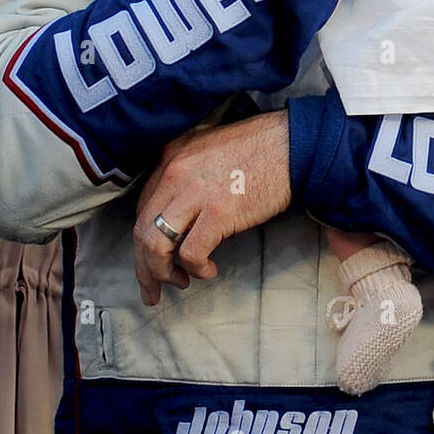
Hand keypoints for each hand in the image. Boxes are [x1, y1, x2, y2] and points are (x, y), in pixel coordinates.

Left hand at [133, 112, 290, 305]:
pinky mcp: (219, 212)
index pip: (142, 209)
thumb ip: (187, 171)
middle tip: (152, 290)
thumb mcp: (208, 148)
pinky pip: (191, 253)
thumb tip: (179, 208)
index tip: (149, 261)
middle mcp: (174, 173)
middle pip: (142, 230)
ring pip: (156, 245)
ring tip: (179, 283)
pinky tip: (209, 270)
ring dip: (162, 273)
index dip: (143, 241)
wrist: (291, 143)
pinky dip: (196, 269)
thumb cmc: (257, 147)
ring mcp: (194, 192)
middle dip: (144, 267)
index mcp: (171, 157)